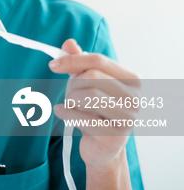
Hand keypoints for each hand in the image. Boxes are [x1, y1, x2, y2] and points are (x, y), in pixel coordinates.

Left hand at [49, 39, 140, 168]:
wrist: (102, 145)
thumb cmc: (95, 109)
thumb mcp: (86, 82)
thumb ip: (78, 62)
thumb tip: (68, 43)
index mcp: (132, 78)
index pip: (98, 60)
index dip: (72, 60)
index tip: (52, 65)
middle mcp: (136, 97)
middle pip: (91, 77)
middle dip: (72, 85)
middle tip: (70, 95)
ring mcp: (129, 118)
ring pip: (87, 96)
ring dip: (70, 100)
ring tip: (71, 105)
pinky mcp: (116, 136)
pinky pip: (82, 118)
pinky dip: (65, 113)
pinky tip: (62, 113)